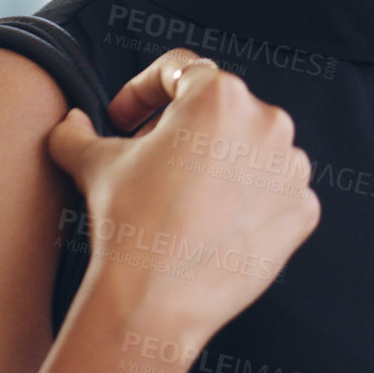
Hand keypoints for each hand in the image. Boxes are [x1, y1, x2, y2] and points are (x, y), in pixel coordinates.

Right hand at [46, 48, 321, 342]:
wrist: (154, 301)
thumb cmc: (128, 224)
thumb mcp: (93, 165)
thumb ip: (76, 132)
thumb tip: (71, 123)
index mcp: (219, 94)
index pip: (180, 72)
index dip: (142, 93)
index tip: (125, 119)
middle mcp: (267, 120)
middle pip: (219, 111)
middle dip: (182, 131)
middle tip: (149, 163)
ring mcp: (291, 167)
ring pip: (251, 150)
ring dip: (220, 163)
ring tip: (183, 197)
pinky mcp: (302, 209)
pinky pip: (274, 193)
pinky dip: (248, 201)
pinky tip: (213, 222)